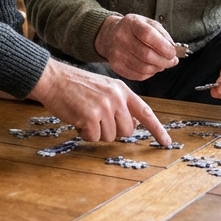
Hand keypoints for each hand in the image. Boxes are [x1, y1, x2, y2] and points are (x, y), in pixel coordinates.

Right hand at [28, 59, 171, 145]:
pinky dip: (85, 133)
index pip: (145, 112)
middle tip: (96, 119)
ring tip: (84, 115)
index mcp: (122, 90)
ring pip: (109, 136)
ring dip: (96, 132)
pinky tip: (78, 120)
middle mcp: (116, 98)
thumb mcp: (104, 89)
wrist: (54, 79)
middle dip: (112, 131)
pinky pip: (93, 138)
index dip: (157, 129)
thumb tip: (131, 126)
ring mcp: (104, 107)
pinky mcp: (91, 116)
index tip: (166, 142)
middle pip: (126, 131)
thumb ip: (119, 104)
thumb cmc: (76, 86)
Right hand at [93, 14, 179, 80]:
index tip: (173, 53)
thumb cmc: (134, 29)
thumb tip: (172, 51)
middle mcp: (121, 38)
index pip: (148, 35)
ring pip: (144, 68)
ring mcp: (117, 53)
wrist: (110, 35)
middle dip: (164, 61)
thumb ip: (162, 35)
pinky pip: (138, 76)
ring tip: (162, 64)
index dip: (163, 47)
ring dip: (158, 68)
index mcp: (131, 23)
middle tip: (172, 61)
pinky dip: (149, 74)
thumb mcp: (148, 23)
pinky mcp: (116, 66)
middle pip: (147, 55)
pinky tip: (151, 67)